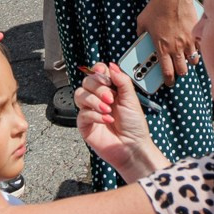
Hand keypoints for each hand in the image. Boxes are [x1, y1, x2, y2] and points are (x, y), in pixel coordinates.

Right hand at [77, 62, 162, 181]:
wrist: (133, 147)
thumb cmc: (134, 125)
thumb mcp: (131, 99)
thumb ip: (122, 80)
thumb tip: (112, 66)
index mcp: (110, 89)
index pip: (97, 73)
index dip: (98, 71)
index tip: (104, 74)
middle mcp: (98, 98)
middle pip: (87, 81)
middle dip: (99, 88)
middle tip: (111, 98)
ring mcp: (90, 110)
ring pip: (79, 94)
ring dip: (94, 100)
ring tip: (108, 109)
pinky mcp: (85, 124)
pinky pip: (82, 113)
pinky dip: (95, 115)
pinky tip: (106, 120)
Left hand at [137, 0, 199, 83]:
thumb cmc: (157, 7)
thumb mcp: (142, 22)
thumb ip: (140, 34)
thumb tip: (139, 38)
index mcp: (162, 48)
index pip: (167, 72)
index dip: (168, 80)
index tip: (168, 82)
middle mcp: (176, 48)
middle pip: (182, 70)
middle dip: (180, 73)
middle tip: (177, 70)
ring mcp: (188, 42)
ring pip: (192, 61)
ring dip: (189, 62)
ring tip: (186, 58)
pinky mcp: (196, 34)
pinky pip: (199, 48)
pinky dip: (197, 50)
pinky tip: (194, 47)